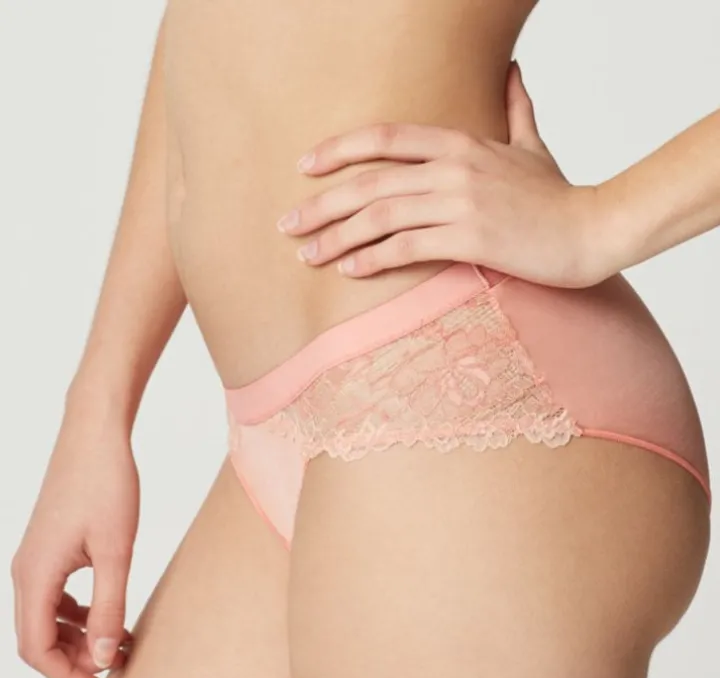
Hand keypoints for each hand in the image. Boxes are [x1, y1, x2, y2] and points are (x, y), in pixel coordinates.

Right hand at [10, 410, 138, 677]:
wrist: (95, 435)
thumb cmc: (107, 486)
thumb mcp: (116, 552)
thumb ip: (109, 608)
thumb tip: (105, 659)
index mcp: (34, 575)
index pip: (36, 649)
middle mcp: (25, 572)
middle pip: (38, 639)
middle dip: (75, 662)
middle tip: (119, 670)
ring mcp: (34, 560)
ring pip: (46, 620)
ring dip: (79, 640)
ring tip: (121, 646)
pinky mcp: (49, 549)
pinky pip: (55, 598)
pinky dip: (79, 616)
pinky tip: (109, 617)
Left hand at [278, 63, 614, 287]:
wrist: (591, 230)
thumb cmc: (557, 195)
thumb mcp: (532, 145)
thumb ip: (516, 109)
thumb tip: (513, 73)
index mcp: (458, 143)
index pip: (384, 139)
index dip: (339, 151)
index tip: (305, 167)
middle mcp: (452, 168)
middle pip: (369, 182)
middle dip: (321, 203)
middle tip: (287, 224)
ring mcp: (460, 202)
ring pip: (380, 216)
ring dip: (336, 237)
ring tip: (307, 255)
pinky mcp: (470, 238)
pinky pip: (407, 247)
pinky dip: (373, 258)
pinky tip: (349, 270)